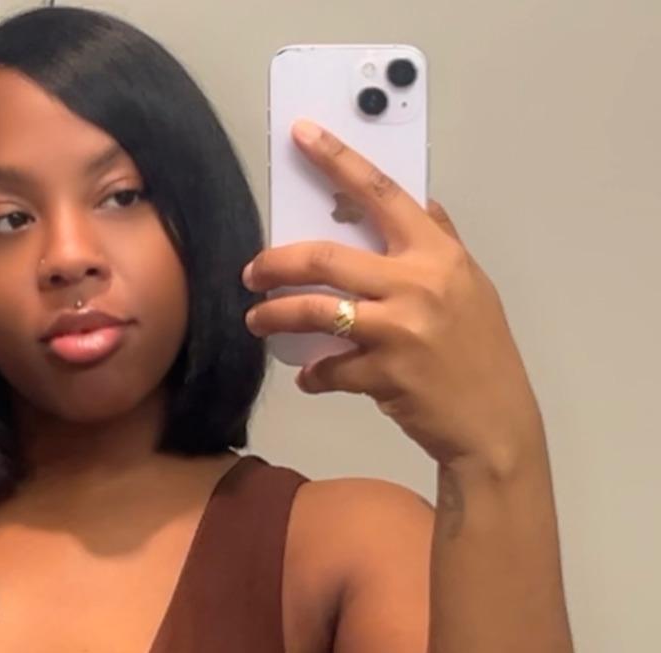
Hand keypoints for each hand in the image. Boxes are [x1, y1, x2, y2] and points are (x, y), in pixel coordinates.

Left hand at [242, 120, 542, 470]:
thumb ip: (441, 240)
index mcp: (436, 254)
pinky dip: (313, 374)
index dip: (338, 160)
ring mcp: (400, 330)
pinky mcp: (383, 375)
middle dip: (275, 262)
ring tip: (257, 320)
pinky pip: (328, 368)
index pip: (382, 194)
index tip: (303, 134)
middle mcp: (417, 284)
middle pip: (324, 258)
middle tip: (252, 272)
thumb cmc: (481, 351)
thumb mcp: (470, 286)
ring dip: (274, 316)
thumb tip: (421, 200)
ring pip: (313, 311)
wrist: (494, 424)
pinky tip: (312, 376)